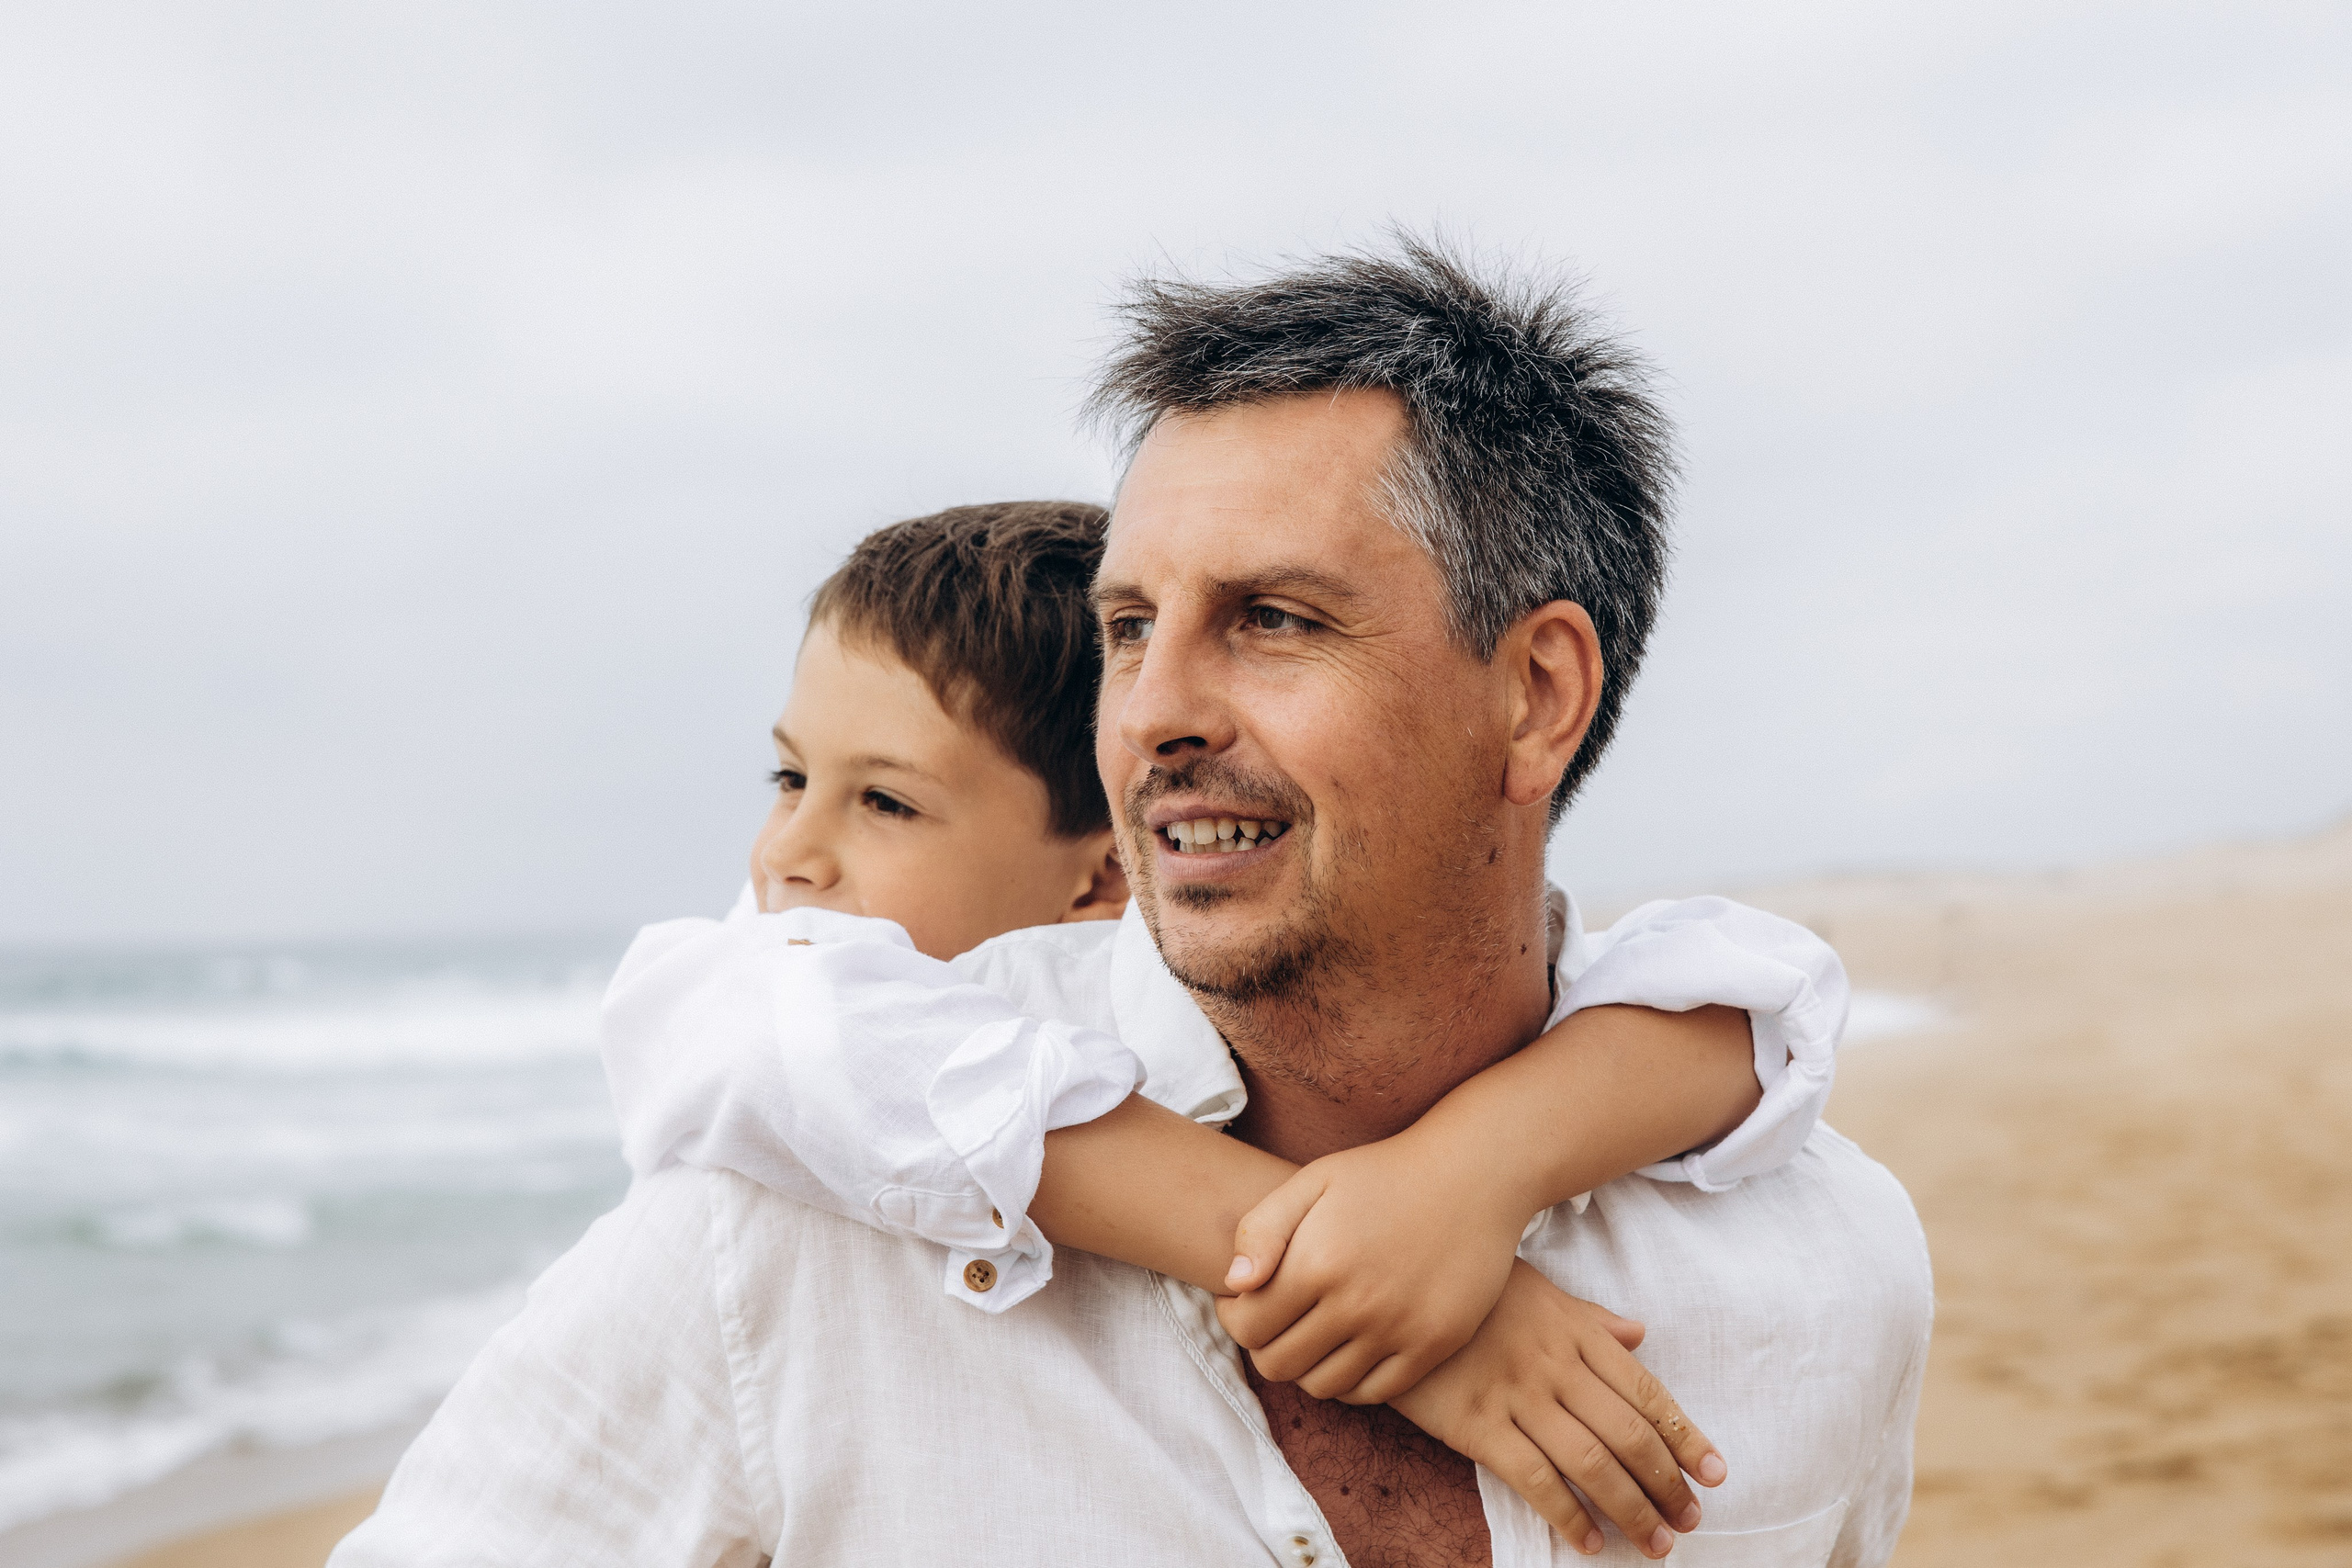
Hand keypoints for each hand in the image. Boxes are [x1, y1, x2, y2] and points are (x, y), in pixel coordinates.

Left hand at [1216, 1127, 1529, 1403]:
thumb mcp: (1313, 1181)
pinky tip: (1348, 1347)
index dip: (1233, 1318)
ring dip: (1305, 1366)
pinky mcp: (1433, 1346)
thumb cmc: (1384, 1175)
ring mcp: (1398, 1330)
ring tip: (1310, 1333)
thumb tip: (1235, 1286)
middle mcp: (1356, 1304)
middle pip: (1279, 1365)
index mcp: (1318, 1262)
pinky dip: (1351, 1381)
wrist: (1472, 1176)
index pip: (1247, 1327)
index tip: (1241, 1302)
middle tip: (1273, 1320)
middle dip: (1263, 1346)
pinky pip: (1374, 1393)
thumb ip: (1262, 1229)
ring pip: (1323, 1386)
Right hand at [1392, 1261, 1726, 1558]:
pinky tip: (1588, 1542)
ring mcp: (1517, 1395)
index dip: (1686, 1438)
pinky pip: (1534, 1478)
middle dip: (1667, 1484)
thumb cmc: (1473, 1289)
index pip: (1647, 1393)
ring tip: (1654, 1542)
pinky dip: (1568, 1516)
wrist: (1396, 1289)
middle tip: (1688, 1520)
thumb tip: (1638, 1334)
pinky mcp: (1477, 1423)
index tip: (1714, 1474)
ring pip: (1591, 1463)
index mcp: (1577, 1332)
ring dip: (1631, 1509)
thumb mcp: (1538, 1289)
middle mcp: (1557, 1365)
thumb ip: (1590, 1318)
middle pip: (1629, 1435)